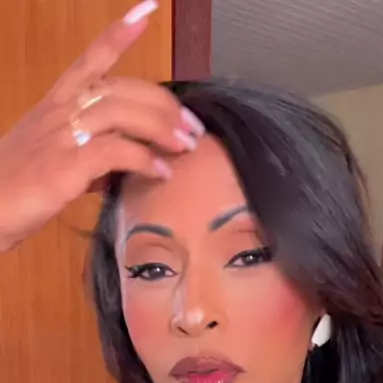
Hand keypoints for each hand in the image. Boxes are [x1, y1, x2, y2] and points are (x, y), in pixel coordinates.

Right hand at [0, 0, 203, 251]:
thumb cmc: (15, 192)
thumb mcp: (52, 165)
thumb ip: (86, 158)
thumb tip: (116, 168)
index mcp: (53, 107)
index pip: (88, 61)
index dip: (117, 37)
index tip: (145, 12)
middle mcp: (58, 113)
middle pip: (120, 88)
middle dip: (162, 103)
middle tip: (191, 126)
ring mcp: (60, 135)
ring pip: (122, 112)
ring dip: (161, 127)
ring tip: (184, 145)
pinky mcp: (66, 164)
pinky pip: (116, 151)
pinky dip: (143, 159)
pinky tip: (160, 173)